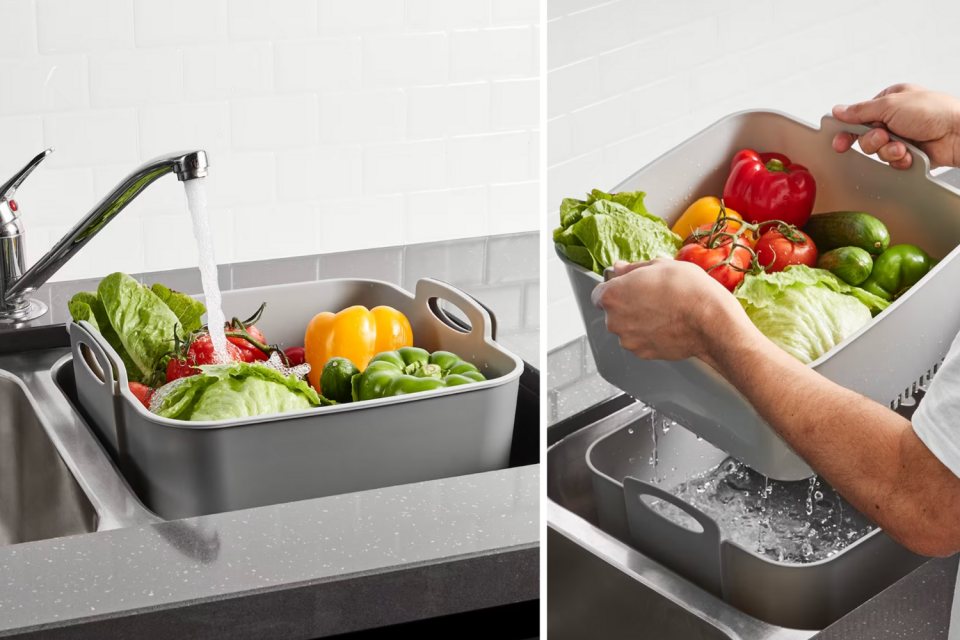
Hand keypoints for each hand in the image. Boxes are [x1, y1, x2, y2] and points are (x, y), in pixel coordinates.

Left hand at [590, 259, 755, 363]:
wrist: (711, 321)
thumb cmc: (688, 290)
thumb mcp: (660, 265)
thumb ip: (633, 268)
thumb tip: (620, 268)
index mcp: (613, 295)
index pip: (599, 293)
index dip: (615, 289)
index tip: (628, 287)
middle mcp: (615, 320)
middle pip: (613, 312)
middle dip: (628, 305)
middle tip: (652, 296)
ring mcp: (628, 339)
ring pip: (628, 328)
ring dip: (639, 321)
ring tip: (664, 311)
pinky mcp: (643, 353)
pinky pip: (641, 341)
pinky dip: (650, 335)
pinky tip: (667, 325)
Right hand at [832, 83, 959, 169]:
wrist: (958, 133)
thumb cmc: (934, 112)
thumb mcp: (890, 105)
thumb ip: (860, 111)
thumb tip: (839, 110)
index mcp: (889, 101)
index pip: (858, 117)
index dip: (847, 130)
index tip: (839, 142)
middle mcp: (894, 119)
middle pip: (865, 137)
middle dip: (873, 141)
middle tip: (883, 137)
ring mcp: (902, 136)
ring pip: (878, 151)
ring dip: (888, 151)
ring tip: (903, 146)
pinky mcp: (909, 153)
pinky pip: (892, 161)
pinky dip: (900, 159)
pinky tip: (910, 153)